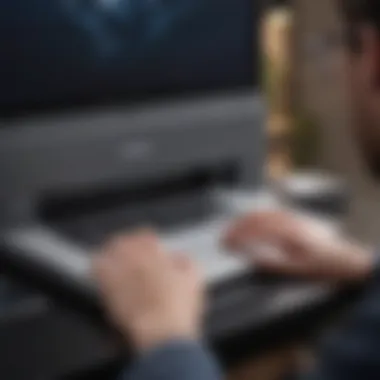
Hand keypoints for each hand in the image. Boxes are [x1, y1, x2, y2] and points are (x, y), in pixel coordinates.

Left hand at [93, 230, 203, 351]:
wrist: (161, 332)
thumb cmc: (179, 306)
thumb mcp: (193, 279)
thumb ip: (186, 263)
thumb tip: (180, 257)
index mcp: (154, 254)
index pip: (144, 235)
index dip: (144, 237)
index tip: (147, 242)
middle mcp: (134, 259)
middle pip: (122, 241)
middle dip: (125, 242)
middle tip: (127, 247)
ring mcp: (120, 274)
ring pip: (108, 253)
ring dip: (110, 252)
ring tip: (111, 254)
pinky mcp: (108, 291)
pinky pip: (97, 271)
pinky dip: (99, 267)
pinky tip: (100, 268)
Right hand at [224, 210, 374, 282]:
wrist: (340, 257)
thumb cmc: (317, 266)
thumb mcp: (294, 269)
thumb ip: (270, 262)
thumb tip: (249, 256)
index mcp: (285, 235)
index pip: (254, 232)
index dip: (237, 236)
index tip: (225, 243)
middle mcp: (286, 222)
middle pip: (255, 220)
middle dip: (236, 227)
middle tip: (223, 236)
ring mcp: (290, 217)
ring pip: (262, 213)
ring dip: (244, 219)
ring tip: (232, 227)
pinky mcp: (293, 216)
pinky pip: (271, 211)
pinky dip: (256, 214)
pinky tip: (250, 218)